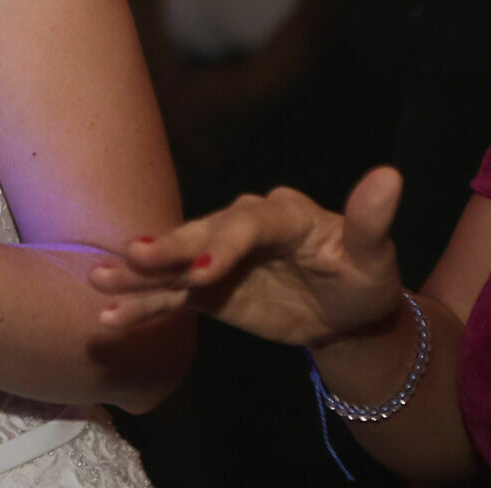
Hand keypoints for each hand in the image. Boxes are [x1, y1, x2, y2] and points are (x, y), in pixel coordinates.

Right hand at [88, 167, 405, 347]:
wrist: (346, 311)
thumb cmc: (365, 276)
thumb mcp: (376, 256)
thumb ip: (372, 220)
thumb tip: (390, 175)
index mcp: (282, 214)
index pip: (249, 225)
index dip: (226, 245)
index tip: (206, 271)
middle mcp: (242, 228)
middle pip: (199, 235)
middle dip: (167, 248)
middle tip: (132, 255)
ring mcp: (219, 257)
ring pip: (174, 264)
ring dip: (139, 273)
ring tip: (100, 280)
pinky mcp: (207, 288)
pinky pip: (171, 296)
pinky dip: (143, 305)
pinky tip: (110, 315)